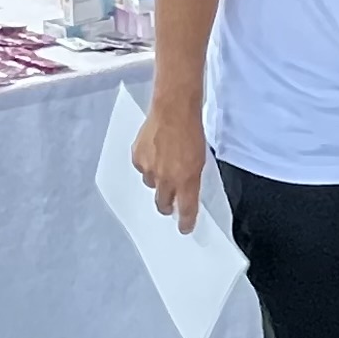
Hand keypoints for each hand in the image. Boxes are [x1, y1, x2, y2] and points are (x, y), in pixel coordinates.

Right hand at [133, 96, 209, 231]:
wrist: (174, 109)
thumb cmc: (191, 131)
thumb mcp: (200, 159)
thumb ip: (192, 178)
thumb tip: (187, 189)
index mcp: (186, 181)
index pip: (186, 210)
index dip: (185, 222)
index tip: (185, 228)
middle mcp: (166, 180)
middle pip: (163, 205)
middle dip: (167, 206)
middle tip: (169, 202)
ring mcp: (150, 169)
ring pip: (151, 185)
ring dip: (157, 180)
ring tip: (163, 163)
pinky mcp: (137, 157)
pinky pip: (141, 168)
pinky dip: (146, 164)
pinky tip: (153, 152)